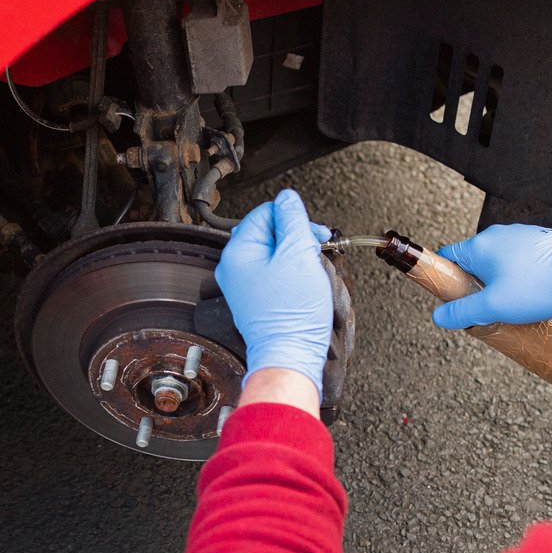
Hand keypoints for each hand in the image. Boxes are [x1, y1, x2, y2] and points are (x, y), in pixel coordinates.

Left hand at [216, 189, 333, 393]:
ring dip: (297, 254)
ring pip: (273, 253)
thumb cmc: (293, 312)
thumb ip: (292, 219)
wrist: (290, 354)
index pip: (264, 213)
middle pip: (268, 232)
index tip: (315, 231)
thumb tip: (287, 198)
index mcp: (238, 252)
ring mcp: (243, 285)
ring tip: (313, 268)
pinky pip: (274, 273)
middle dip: (296, 236)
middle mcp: (234, 267)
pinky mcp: (256, 299)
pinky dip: (292, 272)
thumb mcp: (298, 254)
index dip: (293, 217)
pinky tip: (305, 282)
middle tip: (317, 247)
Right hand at [432, 224, 551, 328]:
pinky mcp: (538, 243)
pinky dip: (517, 276)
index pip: (447, 257)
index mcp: (480, 245)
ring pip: (497, 262)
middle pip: (473, 262)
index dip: (445, 279)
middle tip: (486, 308)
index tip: (452, 298)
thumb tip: (439, 317)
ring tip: (512, 303)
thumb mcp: (493, 306)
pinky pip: (517, 261)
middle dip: (475, 286)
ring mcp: (520, 236)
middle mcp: (497, 235)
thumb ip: (462, 312)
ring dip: (498, 282)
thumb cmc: (540, 286)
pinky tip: (529, 293)